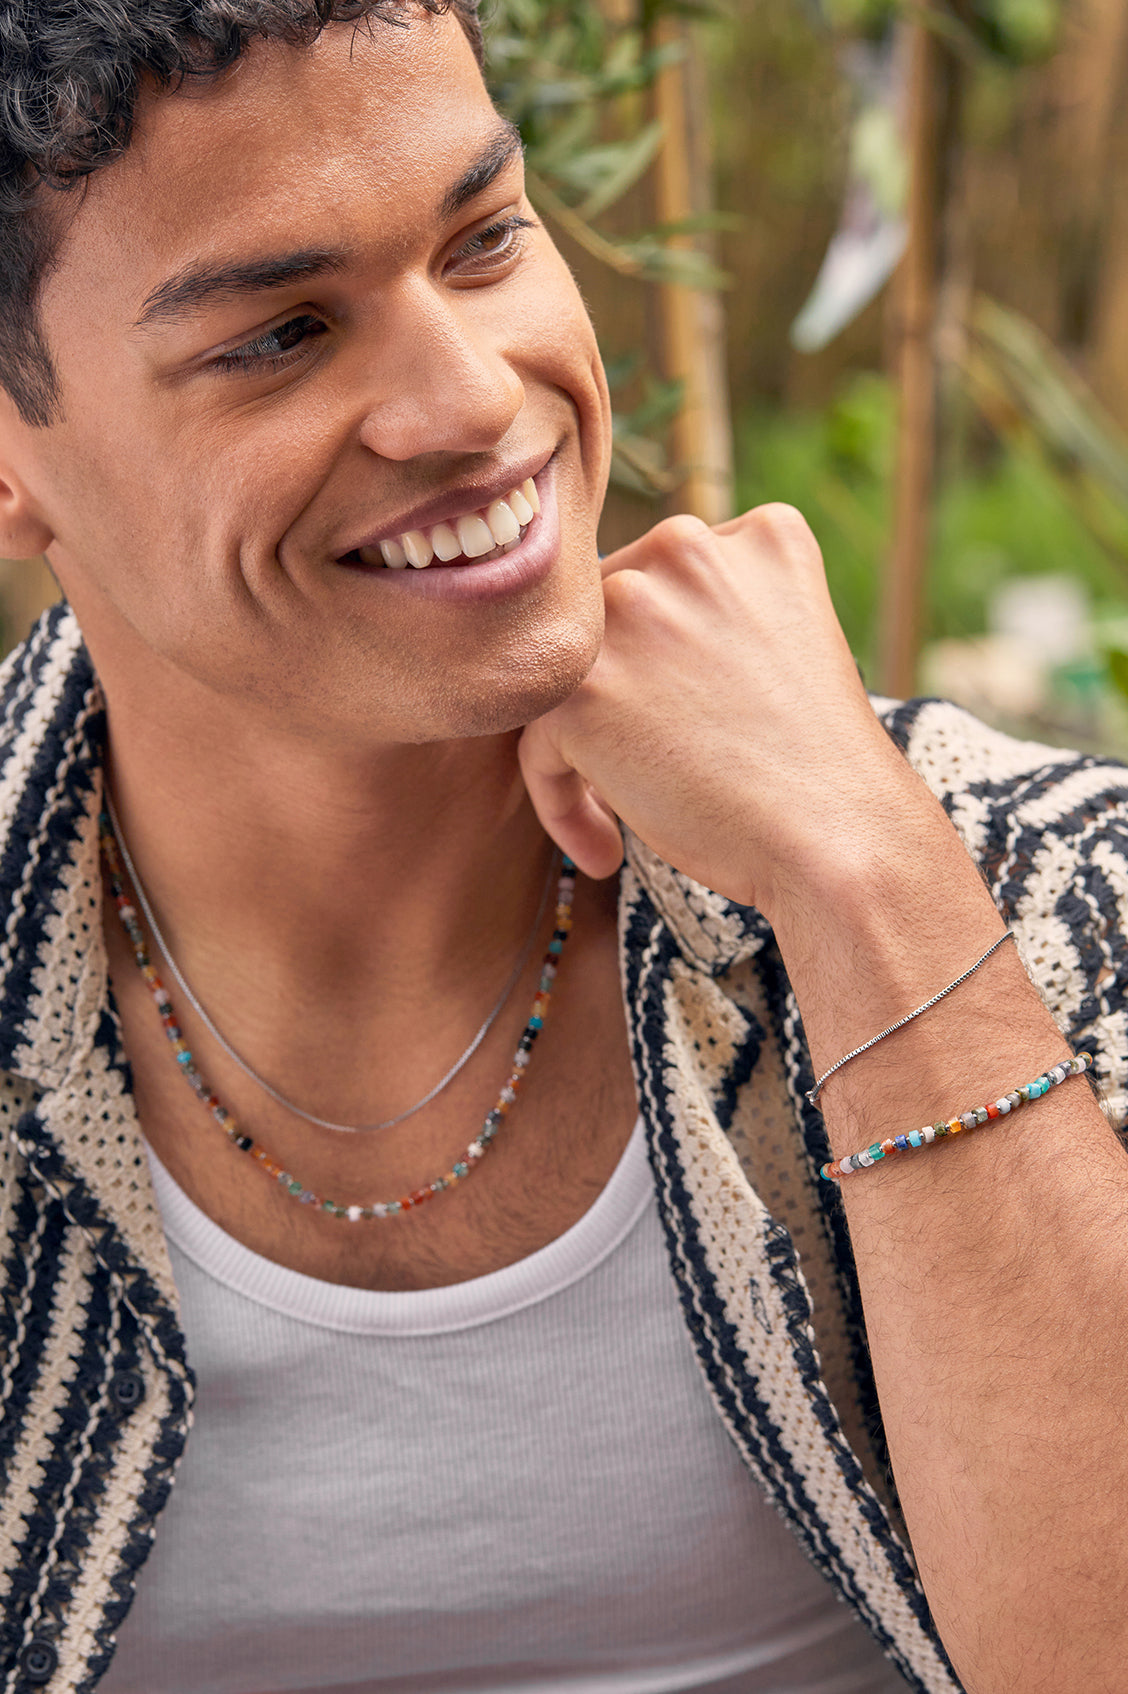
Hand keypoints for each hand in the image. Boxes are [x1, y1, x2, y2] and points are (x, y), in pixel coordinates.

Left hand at [519, 504, 918, 918]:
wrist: (837, 837)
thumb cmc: (816, 770)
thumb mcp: (789, 647)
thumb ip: (717, 615)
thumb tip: (625, 647)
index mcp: (755, 534)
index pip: (667, 581)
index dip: (660, 663)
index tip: (682, 726)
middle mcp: (686, 547)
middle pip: (609, 624)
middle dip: (619, 700)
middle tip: (658, 773)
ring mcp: (630, 610)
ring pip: (565, 680)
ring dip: (582, 751)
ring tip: (622, 818)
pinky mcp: (582, 686)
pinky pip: (538, 746)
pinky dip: (562, 804)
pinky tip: (604, 854)